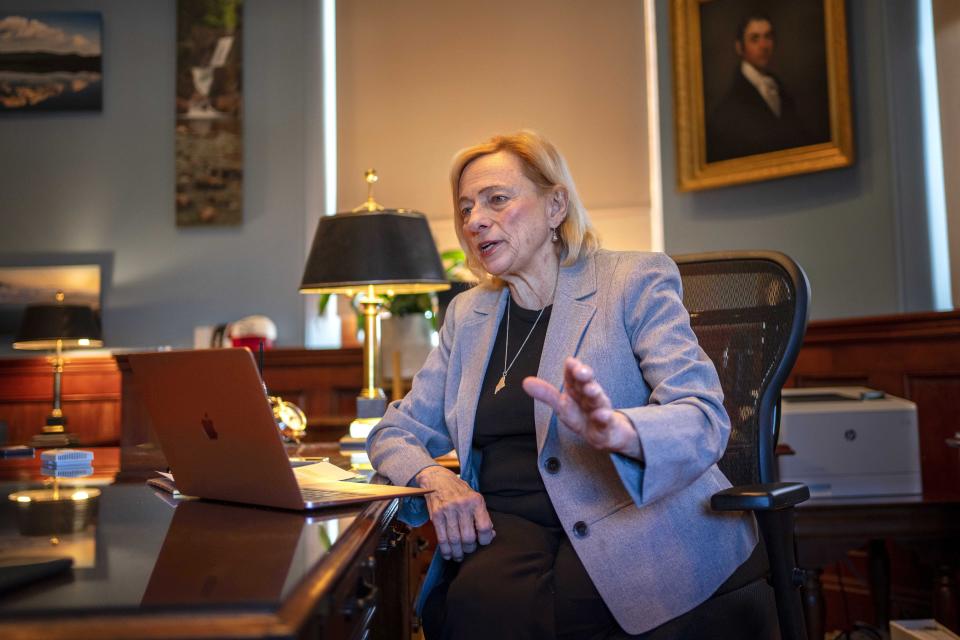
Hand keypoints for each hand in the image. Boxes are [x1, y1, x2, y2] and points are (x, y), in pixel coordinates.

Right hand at [415, 465, 495, 560]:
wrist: (438, 479)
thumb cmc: (459, 491)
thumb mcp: (475, 498)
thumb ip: (482, 516)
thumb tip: (490, 535)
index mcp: (476, 501)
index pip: (484, 527)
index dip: (485, 540)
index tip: (482, 543)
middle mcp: (462, 505)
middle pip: (468, 537)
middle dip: (470, 548)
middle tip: (469, 550)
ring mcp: (448, 510)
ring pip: (455, 540)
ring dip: (457, 552)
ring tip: (459, 556)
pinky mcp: (436, 515)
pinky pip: (442, 538)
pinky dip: (445, 550)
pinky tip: (448, 554)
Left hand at [523, 356, 641, 458]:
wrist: (607, 435)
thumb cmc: (582, 416)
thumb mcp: (562, 405)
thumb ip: (546, 394)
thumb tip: (525, 381)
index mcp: (578, 390)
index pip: (574, 376)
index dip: (572, 368)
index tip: (570, 362)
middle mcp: (591, 396)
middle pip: (588, 383)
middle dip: (584, 376)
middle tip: (580, 371)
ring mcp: (600, 410)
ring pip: (598, 400)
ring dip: (595, 393)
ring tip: (590, 389)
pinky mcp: (607, 427)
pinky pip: (606, 421)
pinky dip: (604, 418)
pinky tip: (601, 415)